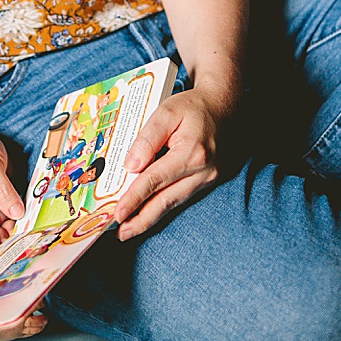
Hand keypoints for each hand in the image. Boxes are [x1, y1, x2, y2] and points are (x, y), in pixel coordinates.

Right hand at [0, 131, 25, 272]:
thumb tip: (16, 212)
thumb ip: (1, 189)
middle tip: (19, 257)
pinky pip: (14, 226)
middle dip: (0, 253)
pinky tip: (35, 230)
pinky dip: (23, 230)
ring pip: (2, 238)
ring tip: (31, 244)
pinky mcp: (5, 209)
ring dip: (15, 242)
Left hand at [113, 89, 224, 239]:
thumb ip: (147, 139)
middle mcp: (203, 171)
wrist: (223, 106)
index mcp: (192, 153)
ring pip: (175, 203)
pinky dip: (165, 207)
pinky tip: (150, 213)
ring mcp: (209, 178)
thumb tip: (130, 167)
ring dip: (152, 218)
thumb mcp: (166, 113)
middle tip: (121, 234)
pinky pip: (183, 197)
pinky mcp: (210, 181)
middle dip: (142, 219)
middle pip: (166, 200)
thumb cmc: (193, 107)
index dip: (134, 198)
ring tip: (130, 229)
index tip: (118, 213)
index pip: (155, 180)